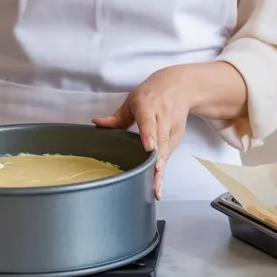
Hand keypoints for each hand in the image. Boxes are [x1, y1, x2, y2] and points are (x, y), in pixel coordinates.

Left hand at [92, 66, 194, 199]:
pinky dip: (162, 170)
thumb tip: (96, 123)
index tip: (149, 148)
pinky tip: (157, 185)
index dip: (149, 134)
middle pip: (160, 140)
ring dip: (160, 171)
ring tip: (155, 189)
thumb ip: (116, 116)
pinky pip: (168, 155)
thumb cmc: (152, 94)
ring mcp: (172, 127)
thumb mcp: (132, 100)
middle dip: (157, 161)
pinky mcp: (178, 137)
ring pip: (166, 151)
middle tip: (152, 180)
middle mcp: (162, 117)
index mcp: (148, 105)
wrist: (180, 87)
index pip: (149, 121)